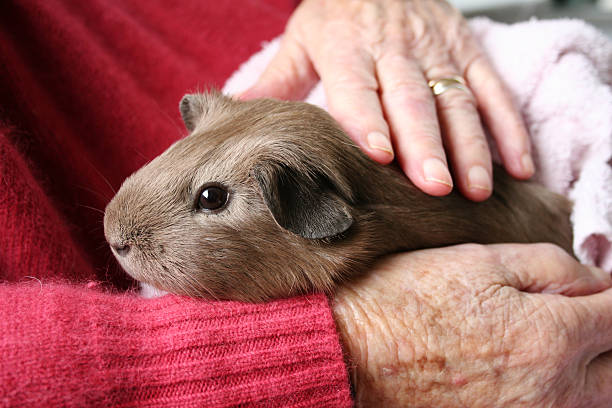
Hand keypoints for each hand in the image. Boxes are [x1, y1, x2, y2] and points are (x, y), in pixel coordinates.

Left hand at [242, 0, 533, 201]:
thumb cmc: (338, 12)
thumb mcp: (302, 37)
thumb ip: (278, 80)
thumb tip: (238, 117)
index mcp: (348, 47)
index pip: (357, 87)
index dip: (368, 119)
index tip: (378, 155)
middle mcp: (394, 50)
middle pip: (412, 100)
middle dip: (424, 145)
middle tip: (433, 188)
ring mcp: (436, 50)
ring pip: (455, 100)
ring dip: (469, 146)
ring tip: (474, 189)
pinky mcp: (467, 51)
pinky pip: (493, 90)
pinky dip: (509, 127)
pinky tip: (518, 166)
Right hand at [332, 244, 611, 406]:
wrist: (351, 355)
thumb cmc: (406, 301)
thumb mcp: (477, 260)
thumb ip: (550, 265)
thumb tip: (596, 279)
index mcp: (550, 335)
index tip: (601, 286)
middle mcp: (552, 390)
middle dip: (608, 337)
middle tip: (585, 317)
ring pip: (595, 399)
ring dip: (593, 370)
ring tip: (557, 345)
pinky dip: (561, 392)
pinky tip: (532, 372)